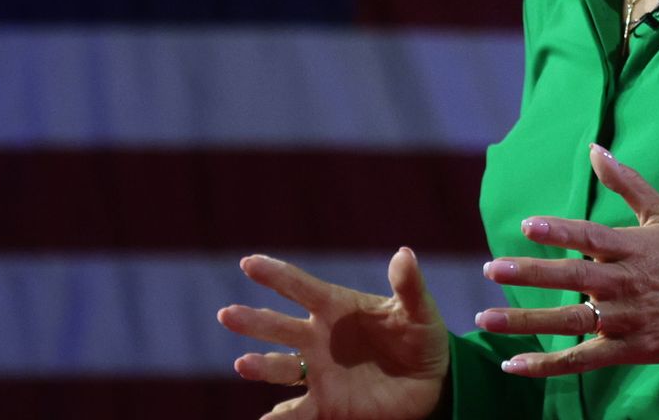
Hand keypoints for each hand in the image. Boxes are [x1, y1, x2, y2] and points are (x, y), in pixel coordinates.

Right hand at [217, 247, 448, 419]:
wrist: (430, 382)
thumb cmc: (421, 338)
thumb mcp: (420, 310)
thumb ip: (408, 285)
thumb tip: (404, 254)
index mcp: (336, 307)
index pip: (301, 287)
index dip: (276, 274)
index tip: (249, 263)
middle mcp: (318, 337)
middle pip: (279, 326)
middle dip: (253, 321)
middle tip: (227, 314)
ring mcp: (318, 371)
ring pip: (281, 367)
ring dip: (261, 366)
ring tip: (243, 365)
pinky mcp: (326, 404)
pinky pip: (297, 412)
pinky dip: (279, 419)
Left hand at [474, 143, 658, 376]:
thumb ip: (627, 183)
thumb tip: (595, 148)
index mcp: (631, 250)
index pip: (590, 238)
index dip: (559, 231)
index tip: (527, 225)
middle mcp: (624, 285)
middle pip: (571, 279)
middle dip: (530, 273)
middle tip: (491, 268)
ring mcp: (623, 320)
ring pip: (568, 322)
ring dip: (525, 321)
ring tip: (486, 317)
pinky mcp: (625, 349)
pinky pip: (580, 360)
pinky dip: (547, 365)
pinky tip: (514, 364)